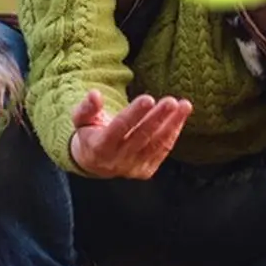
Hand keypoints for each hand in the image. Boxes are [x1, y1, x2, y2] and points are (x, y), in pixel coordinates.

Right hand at [70, 90, 192, 178]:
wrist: (94, 163)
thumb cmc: (89, 134)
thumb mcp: (81, 120)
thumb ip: (87, 107)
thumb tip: (95, 94)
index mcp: (99, 147)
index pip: (119, 128)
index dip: (134, 114)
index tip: (148, 98)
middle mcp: (117, 161)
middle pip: (141, 136)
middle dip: (158, 118)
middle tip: (171, 101)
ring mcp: (133, 168)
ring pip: (156, 144)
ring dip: (172, 124)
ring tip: (184, 105)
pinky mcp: (145, 171)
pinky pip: (162, 150)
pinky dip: (173, 133)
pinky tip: (180, 116)